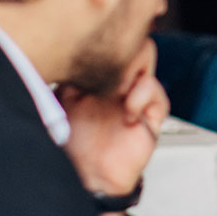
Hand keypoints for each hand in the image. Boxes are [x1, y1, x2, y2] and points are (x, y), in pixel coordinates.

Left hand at [60, 40, 168, 196]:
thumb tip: (59, 51)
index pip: (108, 41)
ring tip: (116, 90)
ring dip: (130, 67)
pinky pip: (157, 93)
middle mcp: (117, 82)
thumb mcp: (60, 102)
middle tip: (104, 68)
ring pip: (147, 56)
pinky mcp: (151, 115)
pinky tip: (127, 111)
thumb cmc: (73, 146)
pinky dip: (143, 96)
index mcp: (97, 76)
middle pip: (129, 40)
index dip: (102, 38)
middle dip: (119, 47)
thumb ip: (66, 77)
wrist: (87, 177)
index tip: (87, 50)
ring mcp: (135, 95)